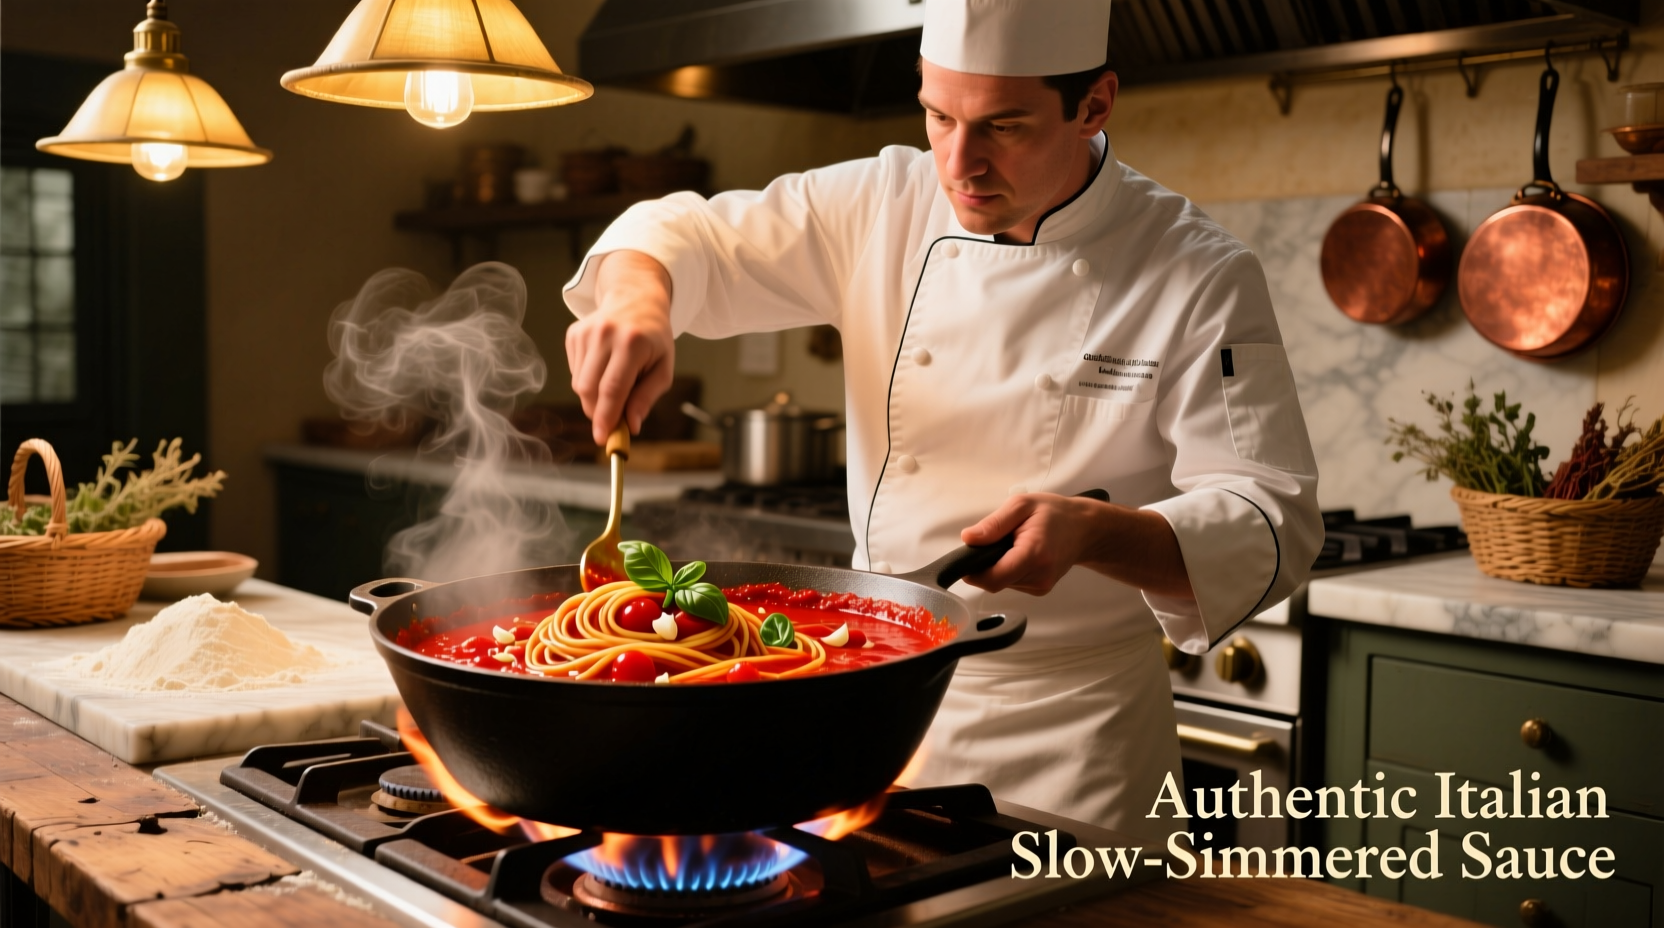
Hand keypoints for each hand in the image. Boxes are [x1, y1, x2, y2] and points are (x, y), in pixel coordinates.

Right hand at [565, 251, 675, 444]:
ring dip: (594, 397)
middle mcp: (605, 334)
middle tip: (612, 419)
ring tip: (615, 384)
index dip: (605, 417)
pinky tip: (604, 367)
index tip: (602, 438)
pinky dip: (588, 380)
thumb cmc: (654, 339)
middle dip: (598, 412)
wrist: (636, 299)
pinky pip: (574, 372)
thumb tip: (631, 426)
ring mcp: (585, 332)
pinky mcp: (573, 333)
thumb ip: (647, 397)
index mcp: (632, 343)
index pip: (612, 388)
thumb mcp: (663, 368)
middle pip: (589, 389)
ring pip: (578, 383)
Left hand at [959, 493, 1194, 598]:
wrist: (1084, 528)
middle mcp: (1040, 576)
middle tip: (994, 542)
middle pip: (996, 582)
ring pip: (1002, 584)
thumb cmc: (1054, 513)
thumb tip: (968, 539)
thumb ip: (994, 524)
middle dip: (986, 565)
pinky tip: (1019, 554)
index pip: (995, 578)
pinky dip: (1008, 570)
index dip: (974, 572)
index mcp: (1034, 553)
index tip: (966, 558)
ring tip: (1012, 545)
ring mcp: (1041, 586)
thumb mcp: (1021, 505)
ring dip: (998, 567)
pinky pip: (1012, 583)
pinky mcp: (1040, 589)